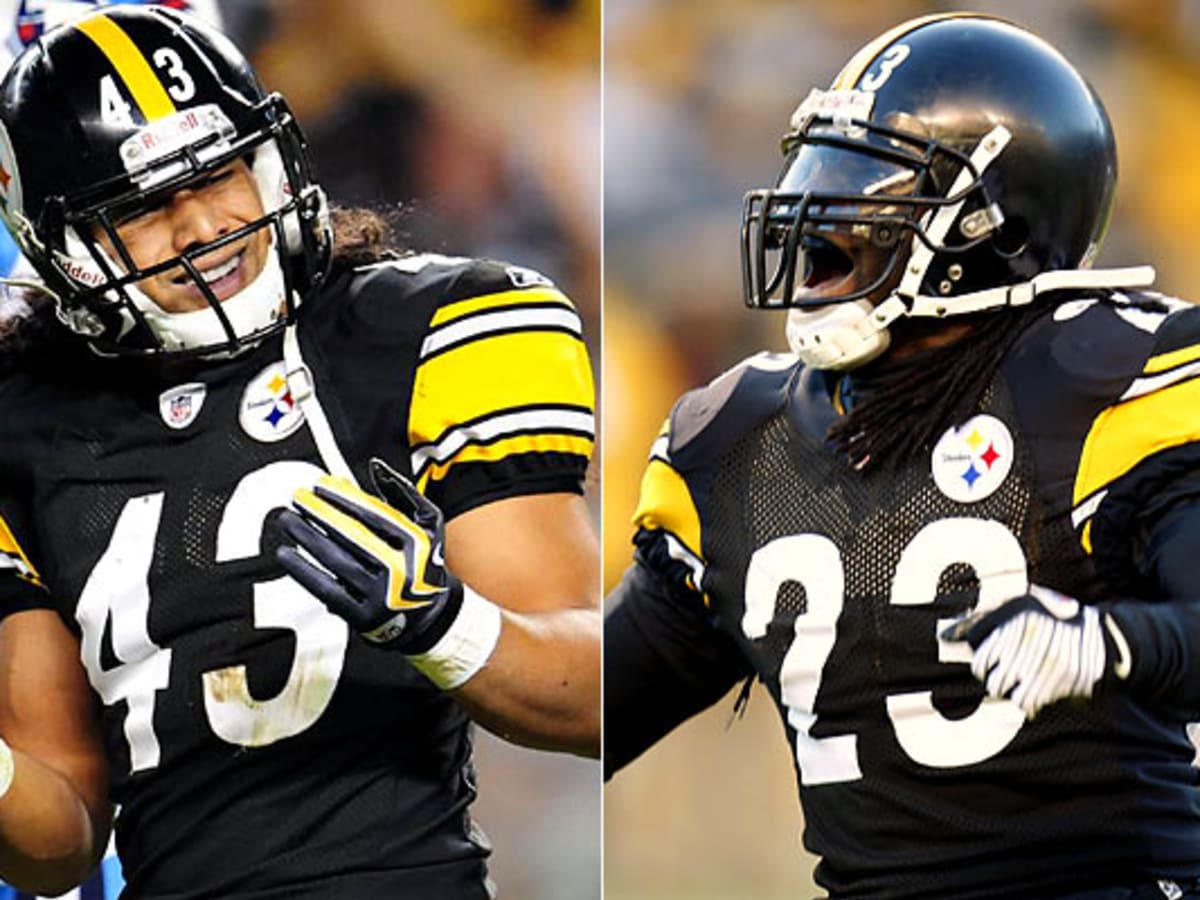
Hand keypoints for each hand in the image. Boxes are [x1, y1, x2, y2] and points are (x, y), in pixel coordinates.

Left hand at [275, 458, 462, 652]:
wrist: (428, 614)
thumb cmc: (421, 561)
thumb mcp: (427, 524)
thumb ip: (403, 492)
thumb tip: (376, 467)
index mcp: (415, 544)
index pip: (374, 515)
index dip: (344, 497)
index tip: (321, 484)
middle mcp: (399, 571)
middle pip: (352, 535)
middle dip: (321, 513)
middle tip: (298, 497)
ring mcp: (380, 596)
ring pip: (336, 560)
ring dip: (307, 537)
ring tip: (287, 519)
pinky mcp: (361, 615)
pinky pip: (326, 589)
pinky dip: (303, 570)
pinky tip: (286, 554)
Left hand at [942, 585, 1130, 716]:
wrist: (1106, 640)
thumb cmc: (1055, 619)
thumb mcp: (1023, 603)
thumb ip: (981, 617)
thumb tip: (943, 634)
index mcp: (1016, 612)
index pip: (975, 644)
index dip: (980, 653)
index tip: (992, 654)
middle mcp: (1025, 635)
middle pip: (983, 669)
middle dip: (990, 673)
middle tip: (1006, 669)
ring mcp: (1040, 659)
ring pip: (999, 687)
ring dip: (1006, 687)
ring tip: (1020, 678)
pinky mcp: (1055, 682)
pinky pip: (1022, 701)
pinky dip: (1025, 699)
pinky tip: (1035, 688)